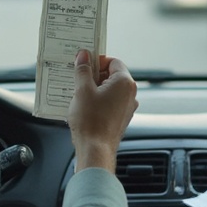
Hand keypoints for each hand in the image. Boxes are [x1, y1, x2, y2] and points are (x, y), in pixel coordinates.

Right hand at [68, 49, 138, 171]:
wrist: (95, 150)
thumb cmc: (91, 121)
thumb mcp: (82, 90)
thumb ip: (83, 70)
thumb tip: (83, 56)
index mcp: (124, 82)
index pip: (113, 61)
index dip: (97, 61)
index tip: (83, 64)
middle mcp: (129, 94)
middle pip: (111, 75)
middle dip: (93, 75)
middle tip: (77, 78)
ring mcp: (126, 107)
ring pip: (109, 90)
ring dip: (94, 89)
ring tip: (77, 93)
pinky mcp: (120, 118)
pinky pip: (109, 103)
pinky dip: (97, 101)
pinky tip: (83, 106)